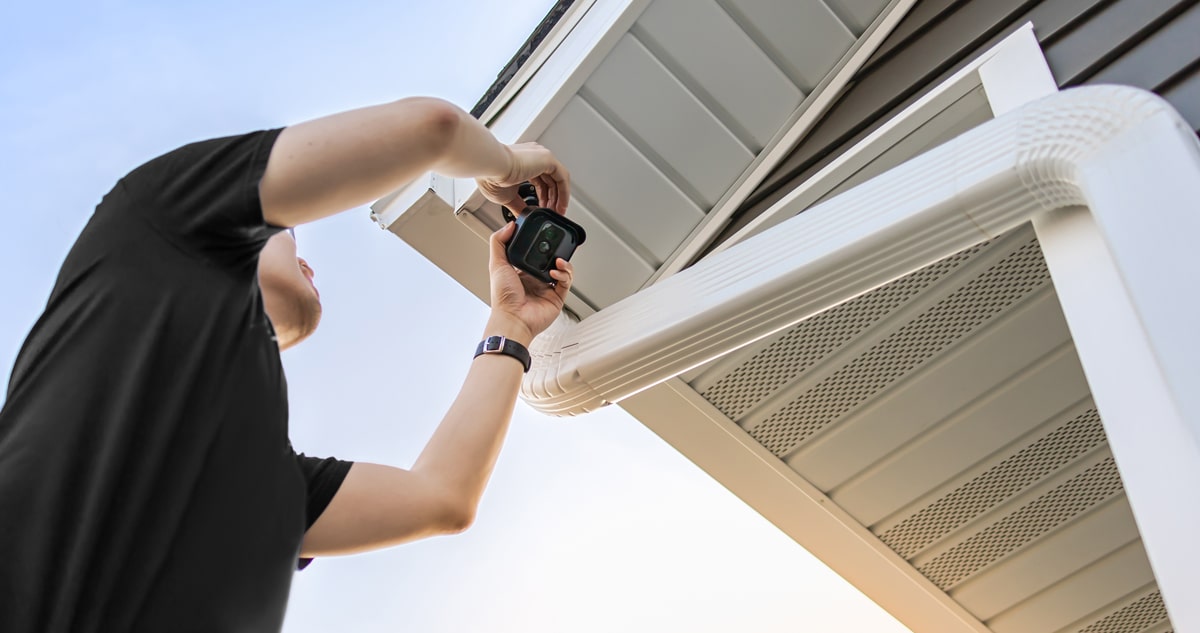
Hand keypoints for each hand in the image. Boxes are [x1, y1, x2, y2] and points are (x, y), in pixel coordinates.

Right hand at [477, 142, 569, 214]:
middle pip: (550, 180)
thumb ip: (518, 205)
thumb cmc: (489, 175)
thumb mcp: (507, 197)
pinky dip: (564, 193)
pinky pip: (562, 178)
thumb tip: (523, 216)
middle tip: (553, 213)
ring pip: (558, 179)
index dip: (543, 197)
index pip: (539, 179)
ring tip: (557, 213)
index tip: (544, 209)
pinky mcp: (547, 158)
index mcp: (522, 161)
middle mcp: (533, 156)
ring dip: (560, 198)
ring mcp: (541, 156)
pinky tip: (561, 205)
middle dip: (552, 199)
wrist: (489, 166)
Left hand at [486, 221, 573, 342]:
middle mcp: (535, 279)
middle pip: (550, 260)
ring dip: (563, 262)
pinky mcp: (557, 297)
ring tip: (558, 259)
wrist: (513, 319)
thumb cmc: (503, 298)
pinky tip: (556, 271)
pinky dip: (565, 274)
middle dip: (555, 252)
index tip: (543, 235)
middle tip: (556, 245)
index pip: (534, 253)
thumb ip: (499, 242)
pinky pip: (566, 282)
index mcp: (521, 271)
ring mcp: (547, 288)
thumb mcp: (496, 264)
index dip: (540, 244)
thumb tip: (509, 225)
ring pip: (562, 269)